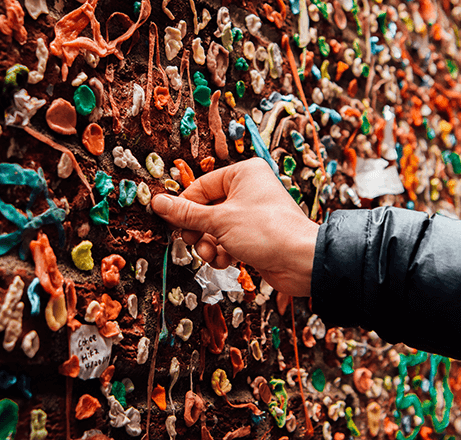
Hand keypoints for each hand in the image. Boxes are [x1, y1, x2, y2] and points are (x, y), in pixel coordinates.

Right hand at [151, 158, 318, 296]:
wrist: (302, 262)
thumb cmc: (268, 232)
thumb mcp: (219, 220)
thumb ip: (185, 213)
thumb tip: (158, 202)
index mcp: (243, 174)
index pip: (200, 186)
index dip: (185, 207)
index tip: (173, 223)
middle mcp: (248, 190)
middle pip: (206, 209)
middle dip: (198, 230)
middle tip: (192, 240)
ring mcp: (251, 214)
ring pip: (215, 228)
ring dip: (208, 244)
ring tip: (211, 254)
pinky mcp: (254, 235)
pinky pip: (227, 240)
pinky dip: (222, 252)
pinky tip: (226, 261)